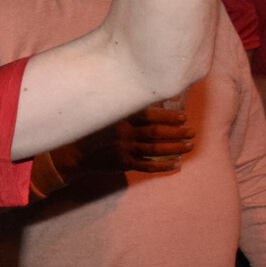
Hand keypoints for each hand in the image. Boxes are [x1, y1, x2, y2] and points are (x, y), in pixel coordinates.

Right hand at [51, 104, 193, 179]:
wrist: (73, 152)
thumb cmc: (89, 128)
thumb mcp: (103, 112)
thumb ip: (123, 106)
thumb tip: (149, 100)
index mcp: (121, 118)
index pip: (150, 115)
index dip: (169, 116)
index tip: (183, 116)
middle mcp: (125, 133)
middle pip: (157, 133)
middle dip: (178, 132)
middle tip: (192, 131)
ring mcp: (125, 150)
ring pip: (156, 149)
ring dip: (176, 147)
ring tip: (189, 145)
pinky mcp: (124, 163)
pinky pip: (148, 166)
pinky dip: (163, 166)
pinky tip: (177, 164)